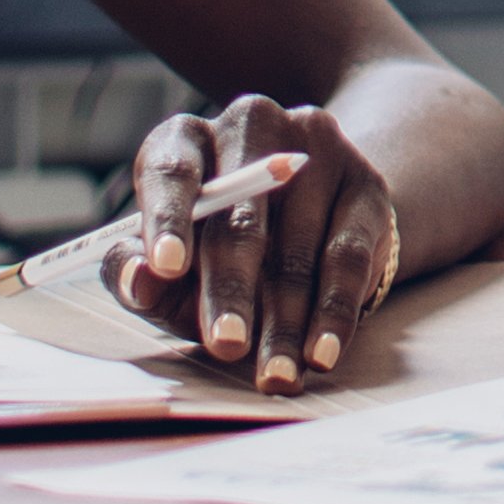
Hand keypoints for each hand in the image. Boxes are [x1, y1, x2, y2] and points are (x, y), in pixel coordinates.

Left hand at [103, 89, 404, 395]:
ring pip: (296, 246)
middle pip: (238, 216)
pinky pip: (347, 256)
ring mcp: (314, 151)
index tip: (166, 266)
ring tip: (274, 375)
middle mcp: (252, 127)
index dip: (168, 218)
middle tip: (226, 345)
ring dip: (284, 321)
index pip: (172, 169)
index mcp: (189, 140)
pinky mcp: (364, 185)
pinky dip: (333, 312)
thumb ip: (138, 272)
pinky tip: (321, 353)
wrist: (310, 214)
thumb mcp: (168, 259)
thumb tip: (139, 280)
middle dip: (231, 289)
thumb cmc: (214, 246)